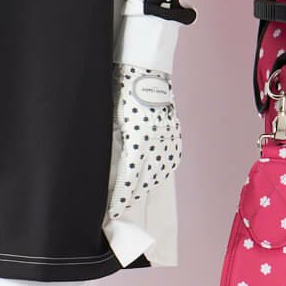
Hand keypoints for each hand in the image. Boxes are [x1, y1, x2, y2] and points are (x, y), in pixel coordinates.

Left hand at [106, 63, 181, 219]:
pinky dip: (158, 174)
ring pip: (158, 175)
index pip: (129, 180)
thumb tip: (110, 172)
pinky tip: (150, 179)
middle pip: (144, 182)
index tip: (112, 212)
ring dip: (144, 187)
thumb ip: (113, 147)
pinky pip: (168, 164)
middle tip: (117, 207)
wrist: (147, 74)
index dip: (120, 199)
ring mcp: (169, 142)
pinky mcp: (175, 138)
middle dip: (130, 196)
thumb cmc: (122, 93)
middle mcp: (157, 144)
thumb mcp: (112, 120)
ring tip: (132, 195)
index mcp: (139, 141)